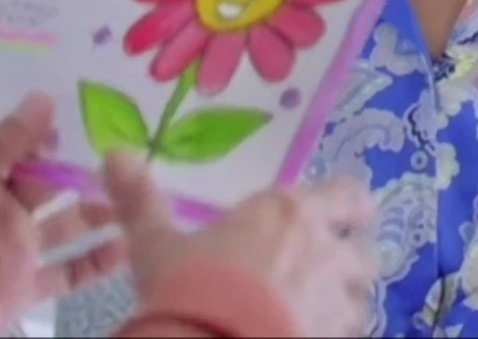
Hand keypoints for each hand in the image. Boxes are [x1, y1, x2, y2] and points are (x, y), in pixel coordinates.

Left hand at [0, 93, 122, 335]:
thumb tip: (43, 101)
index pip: (23, 142)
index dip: (59, 123)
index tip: (103, 95)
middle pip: (52, 179)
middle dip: (90, 161)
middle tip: (142, 137)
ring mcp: (10, 249)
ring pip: (67, 223)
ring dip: (101, 207)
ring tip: (148, 187)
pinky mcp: (18, 290)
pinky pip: (64, 273)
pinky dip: (96, 263)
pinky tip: (131, 246)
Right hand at [99, 152, 376, 336]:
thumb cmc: (189, 283)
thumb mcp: (155, 243)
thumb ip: (140, 201)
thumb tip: (114, 156)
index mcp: (289, 213)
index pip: (347, 196)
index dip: (350, 206)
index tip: (345, 214)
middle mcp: (325, 252)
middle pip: (363, 253)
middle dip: (349, 261)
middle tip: (324, 271)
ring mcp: (335, 304)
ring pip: (360, 301)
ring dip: (343, 304)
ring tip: (313, 313)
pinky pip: (344, 336)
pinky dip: (330, 334)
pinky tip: (303, 335)